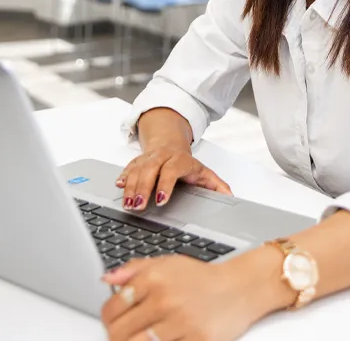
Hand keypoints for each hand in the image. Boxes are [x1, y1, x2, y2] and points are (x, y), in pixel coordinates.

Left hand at [101, 255, 259, 340]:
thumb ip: (135, 269)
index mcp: (155, 278)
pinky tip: (164, 339)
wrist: (239, 289)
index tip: (113, 321)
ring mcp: (180, 323)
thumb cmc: (201, 278)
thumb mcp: (168, 263)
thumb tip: (107, 279)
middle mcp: (165, 299)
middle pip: (119, 333)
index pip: (113, 307)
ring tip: (143, 338)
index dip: (108, 318)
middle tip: (124, 335)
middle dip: (117, 337)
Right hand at [116, 145, 232, 210]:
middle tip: (138, 206)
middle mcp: (162, 157)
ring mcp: (148, 158)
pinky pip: (128, 167)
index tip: (160, 200)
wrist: (170, 143)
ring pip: (137, 169)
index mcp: (179, 160)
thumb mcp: (203, 172)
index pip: (171, 171)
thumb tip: (230, 197)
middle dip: (143, 188)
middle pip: (150, 170)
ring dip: (131, 186)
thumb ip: (217, 185)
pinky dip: (123, 176)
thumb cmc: (185, 163)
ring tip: (128, 203)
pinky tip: (118, 185)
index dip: (165, 185)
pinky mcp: (137, 160)